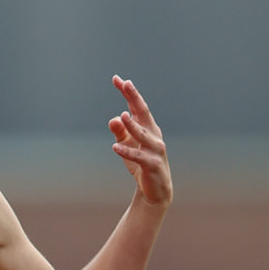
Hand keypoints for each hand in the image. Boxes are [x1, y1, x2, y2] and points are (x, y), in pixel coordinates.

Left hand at [107, 76, 171, 206]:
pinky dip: (127, 152)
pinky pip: (138, 157)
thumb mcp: (127, 145)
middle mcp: (154, 135)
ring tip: (122, 115)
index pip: (136, 107)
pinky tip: (115, 148)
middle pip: (143, 113)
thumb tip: (113, 119)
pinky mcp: (152, 165)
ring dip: (133, 125)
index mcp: (148, 127)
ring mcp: (155, 150)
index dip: (128, 93)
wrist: (155, 190)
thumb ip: (120, 132)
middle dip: (135, 98)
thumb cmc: (141, 163)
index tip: (117, 79)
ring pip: (143, 135)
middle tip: (126, 83)